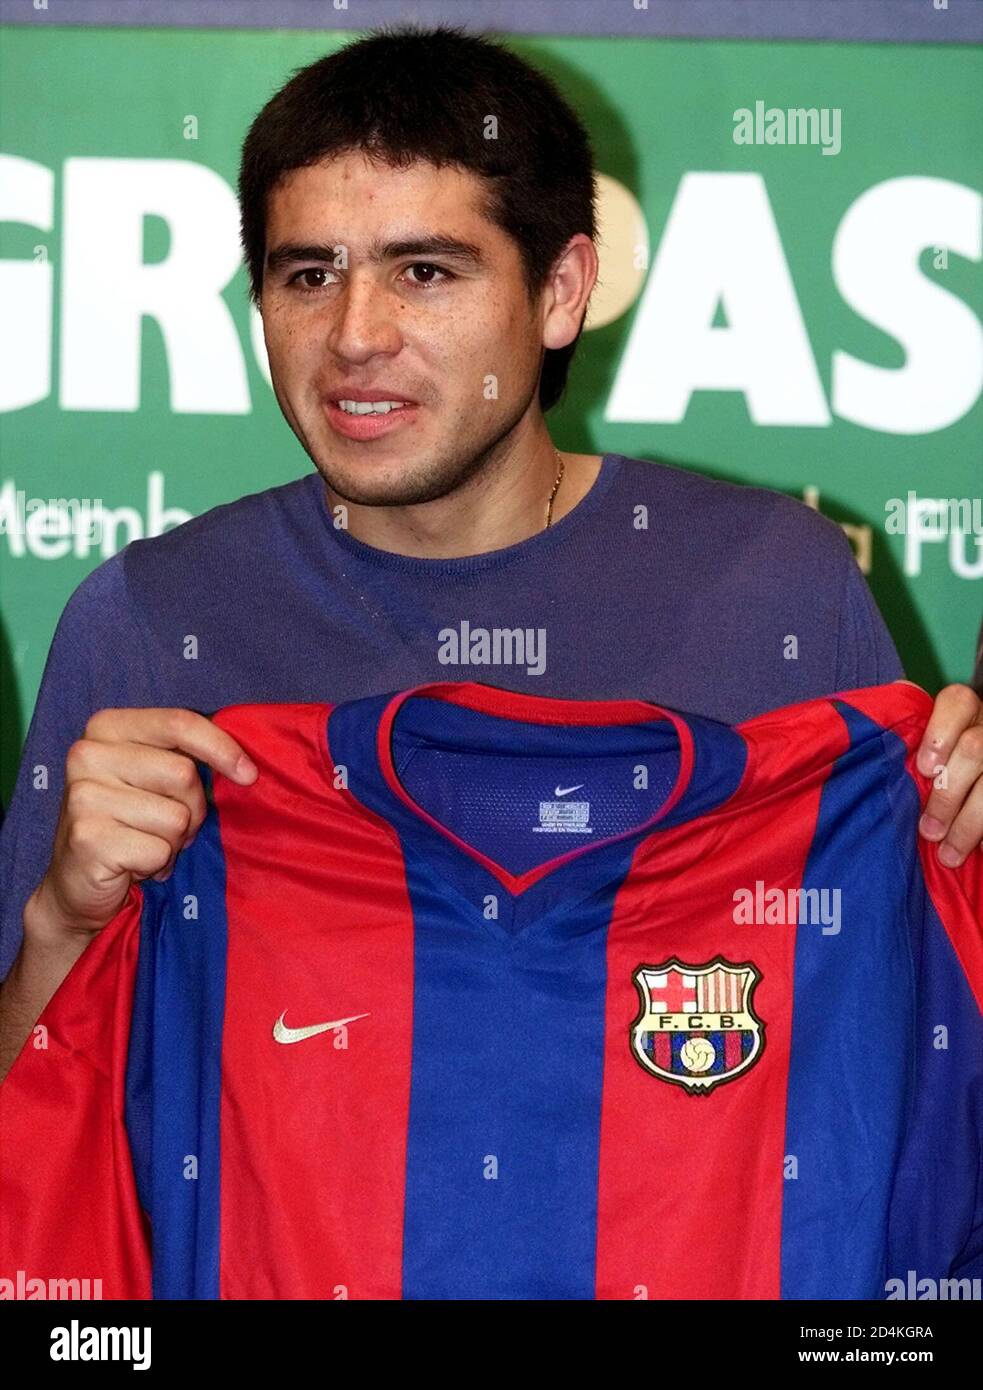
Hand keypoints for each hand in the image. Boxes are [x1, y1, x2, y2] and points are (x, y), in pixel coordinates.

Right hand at [28, 708, 257, 940]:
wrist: (76, 883)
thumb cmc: (127, 823)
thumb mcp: (151, 776)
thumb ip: (184, 756)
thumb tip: (246, 766)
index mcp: (107, 727)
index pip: (179, 723)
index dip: (222, 748)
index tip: (249, 775)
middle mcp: (88, 754)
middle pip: (183, 773)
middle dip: (192, 809)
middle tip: (169, 827)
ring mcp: (83, 796)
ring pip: (176, 817)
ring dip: (173, 841)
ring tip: (146, 843)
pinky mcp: (87, 837)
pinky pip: (159, 850)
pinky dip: (157, 864)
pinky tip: (133, 864)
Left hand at [916, 683, 982, 867]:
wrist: (965, 774)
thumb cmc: (934, 761)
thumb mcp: (922, 745)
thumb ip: (906, 744)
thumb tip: (871, 753)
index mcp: (966, 711)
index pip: (958, 701)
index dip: (940, 734)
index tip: (922, 769)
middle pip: (975, 749)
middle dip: (948, 795)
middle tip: (928, 831)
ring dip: (969, 824)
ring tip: (949, 855)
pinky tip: (979, 852)